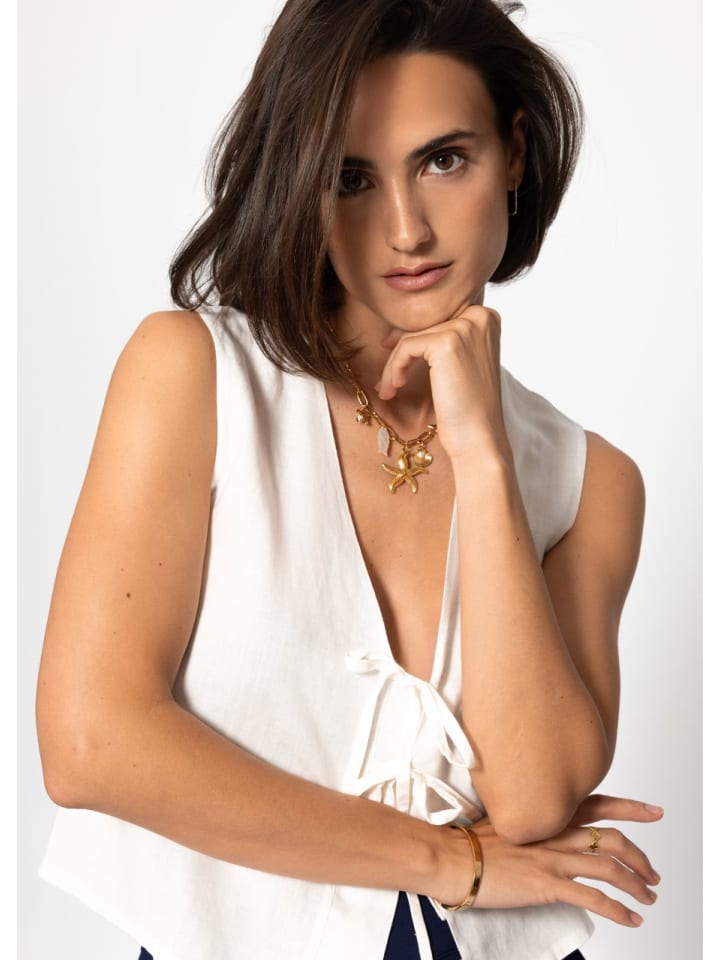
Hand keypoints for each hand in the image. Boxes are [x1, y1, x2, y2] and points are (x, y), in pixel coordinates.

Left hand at [375, 305, 508, 461]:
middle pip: (422, 326)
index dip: (411, 336)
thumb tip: (397, 331)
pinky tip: (394, 388)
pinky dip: (393, 369)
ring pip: (410, 338)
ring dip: (393, 366)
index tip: (393, 354)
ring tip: (388, 389)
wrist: (479, 437)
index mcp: (487, 317)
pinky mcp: (446, 343)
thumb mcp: (459, 363)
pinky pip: (405, 348)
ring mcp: (465, 328)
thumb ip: (441, 340)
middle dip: (399, 353)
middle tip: (387, 379)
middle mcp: (479, 316)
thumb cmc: (468, 407)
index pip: (436, 318)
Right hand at [464, 794, 662, 926]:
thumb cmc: (470, 841)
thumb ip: (532, 823)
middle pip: (613, 839)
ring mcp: (553, 857)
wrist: (451, 856)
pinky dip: (619, 910)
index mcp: (547, 814)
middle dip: (641, 857)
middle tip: (654, 873)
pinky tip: (631, 919)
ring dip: (637, 885)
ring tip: (648, 898)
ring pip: (610, 868)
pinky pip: (593, 897)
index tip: (653, 811)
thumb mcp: (507, 820)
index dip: (630, 808)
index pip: (598, 805)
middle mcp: (556, 832)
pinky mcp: (547, 884)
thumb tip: (547, 833)